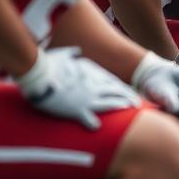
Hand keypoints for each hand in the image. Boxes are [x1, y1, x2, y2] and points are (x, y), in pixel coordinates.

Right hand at [15, 47, 140, 129]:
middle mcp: (92, 85)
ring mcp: (86, 98)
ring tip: (130, 110)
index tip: (131, 93)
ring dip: (120, 106)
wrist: (39, 74)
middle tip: (138, 104)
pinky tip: (97, 127)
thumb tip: (76, 51)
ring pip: (109, 103)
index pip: (113, 82)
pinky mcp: (75, 109)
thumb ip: (72, 54)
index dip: (123, 88)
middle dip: (129, 97)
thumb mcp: (63, 54)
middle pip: (116, 91)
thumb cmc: (48, 63)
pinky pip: (88, 118)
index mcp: (91, 73)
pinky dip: (93, 123)